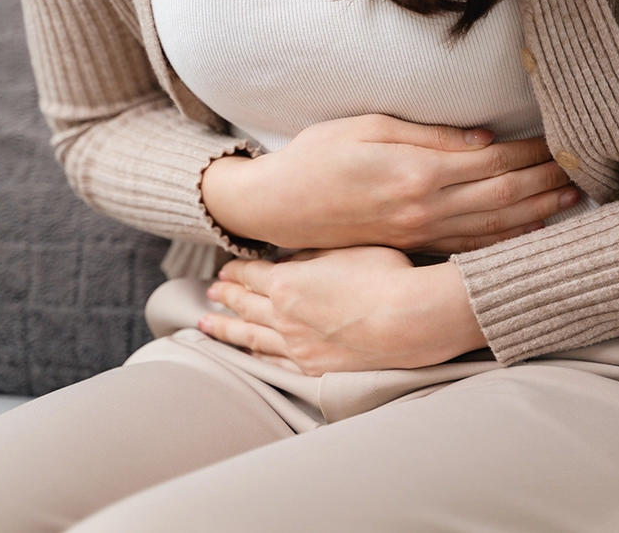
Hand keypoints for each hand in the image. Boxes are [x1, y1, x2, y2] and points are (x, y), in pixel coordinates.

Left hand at [196, 247, 486, 374]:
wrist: (410, 319)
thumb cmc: (386, 275)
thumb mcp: (345, 249)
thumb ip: (311, 255)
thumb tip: (289, 260)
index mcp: (287, 282)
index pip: (251, 275)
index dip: (235, 272)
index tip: (225, 271)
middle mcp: (284, 317)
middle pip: (245, 305)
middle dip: (226, 298)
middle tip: (210, 295)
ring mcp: (298, 347)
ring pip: (251, 337)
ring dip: (227, 330)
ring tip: (208, 326)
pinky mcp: (315, 370)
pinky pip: (275, 363)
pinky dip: (257, 357)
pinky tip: (250, 355)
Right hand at [201, 114, 581, 253]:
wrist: (278, 206)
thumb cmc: (318, 156)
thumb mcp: (367, 128)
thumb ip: (429, 136)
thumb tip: (484, 140)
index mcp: (417, 172)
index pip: (492, 162)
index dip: (531, 153)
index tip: (562, 142)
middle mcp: (425, 209)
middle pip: (502, 197)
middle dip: (545, 183)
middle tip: (584, 171)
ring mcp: (420, 234)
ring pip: (493, 227)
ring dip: (535, 213)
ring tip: (570, 200)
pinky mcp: (412, 246)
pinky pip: (470, 248)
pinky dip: (504, 242)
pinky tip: (528, 234)